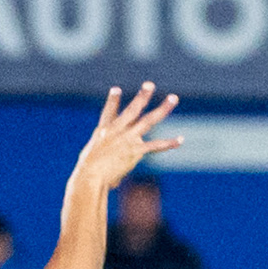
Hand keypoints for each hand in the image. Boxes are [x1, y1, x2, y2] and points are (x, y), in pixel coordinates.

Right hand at [65, 83, 183, 201]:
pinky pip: (155, 146)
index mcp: (103, 130)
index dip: (113, 100)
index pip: (108, 112)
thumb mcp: (90, 162)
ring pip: (148, 120)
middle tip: (150, 85)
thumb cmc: (87, 173)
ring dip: (162, 109)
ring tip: (173, 98)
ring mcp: (127, 139)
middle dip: (142, 96)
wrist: (89, 175)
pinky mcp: (135, 151)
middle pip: (132, 109)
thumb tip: (113, 183)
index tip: (117, 90)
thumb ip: (105, 168)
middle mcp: (117, 130)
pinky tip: (180, 139)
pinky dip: (169, 143)